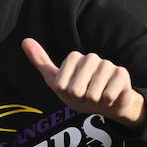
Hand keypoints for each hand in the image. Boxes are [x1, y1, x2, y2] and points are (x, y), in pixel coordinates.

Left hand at [22, 37, 144, 127]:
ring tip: (96, 98)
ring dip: (93, 101)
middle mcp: (91, 58)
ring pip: (94, 91)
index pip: (63, 80)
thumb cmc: (79, 93)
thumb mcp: (56, 81)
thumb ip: (41, 62)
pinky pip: (110, 93)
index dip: (66, 91)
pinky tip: (109, 98)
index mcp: (75, 58)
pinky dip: (107, 101)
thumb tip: (25, 40)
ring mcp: (107, 64)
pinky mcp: (122, 74)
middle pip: (77, 86)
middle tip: (84, 97)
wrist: (106, 106)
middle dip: (79, 98)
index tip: (70, 91)